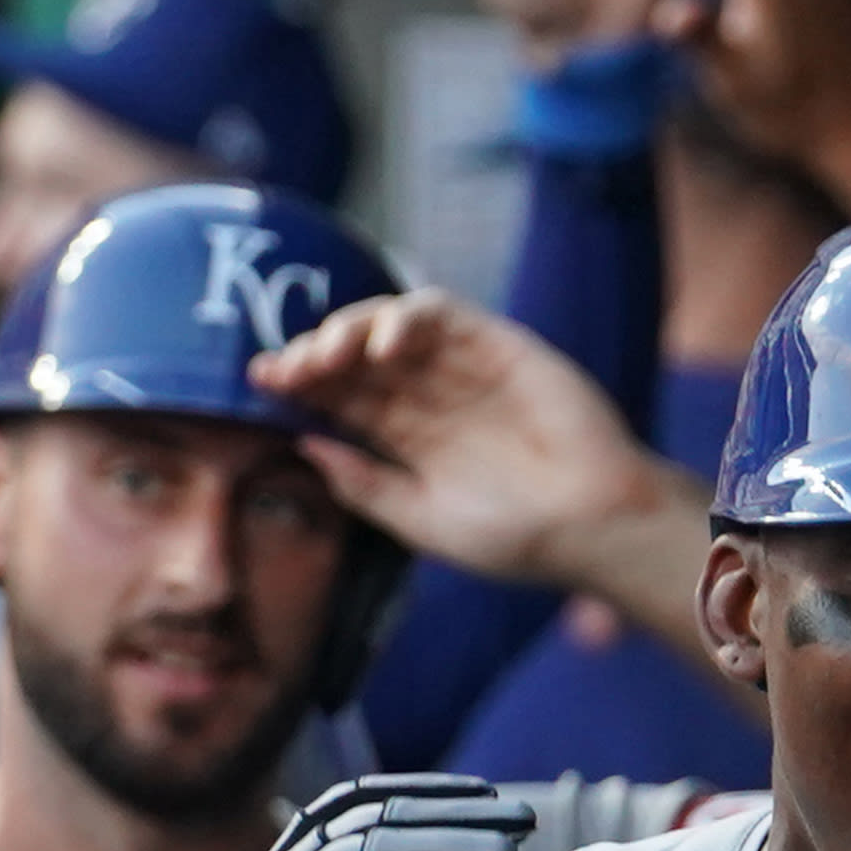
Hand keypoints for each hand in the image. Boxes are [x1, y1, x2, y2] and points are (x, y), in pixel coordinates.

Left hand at [255, 292, 687, 598]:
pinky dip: (402, 318)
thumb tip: (303, 446)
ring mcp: (461, 368)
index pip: (341, 400)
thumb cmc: (516, 537)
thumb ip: (363, 485)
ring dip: (347, 332)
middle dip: (311, 358)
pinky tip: (379, 346)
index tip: (259, 387)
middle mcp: (429, 397)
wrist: (591, 526)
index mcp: (409, 439)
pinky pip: (440, 313)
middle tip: (279, 369)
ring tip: (322, 355)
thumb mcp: (420, 521)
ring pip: (389, 328)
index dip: (299, 388)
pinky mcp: (496, 344)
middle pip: (355, 361)